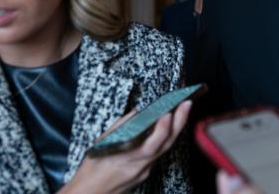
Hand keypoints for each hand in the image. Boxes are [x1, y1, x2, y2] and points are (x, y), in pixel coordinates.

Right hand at [58, 100, 191, 193]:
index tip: (168, 113)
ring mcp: (144, 172)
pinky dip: (165, 138)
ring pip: (165, 149)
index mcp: (126, 159)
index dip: (162, 129)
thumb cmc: (91, 169)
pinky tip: (170, 126)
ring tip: (182, 110)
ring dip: (175, 129)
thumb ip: (120, 127)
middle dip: (178, 123)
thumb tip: (136, 113)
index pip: (151, 146)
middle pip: (165, 145)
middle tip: (186, 104)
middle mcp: (139, 167)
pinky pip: (159, 154)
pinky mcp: (145, 174)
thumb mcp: (100, 145)